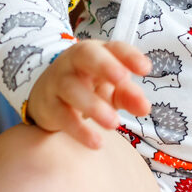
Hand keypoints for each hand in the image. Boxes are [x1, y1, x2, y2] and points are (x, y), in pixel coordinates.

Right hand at [26, 40, 151, 148]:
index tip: (145, 69)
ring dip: (94, 105)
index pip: (114, 48)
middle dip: (105, 65)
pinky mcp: (49, 106)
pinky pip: (62, 116)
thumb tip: (145, 108)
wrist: (45, 99)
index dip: (129, 56)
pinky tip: (97, 142)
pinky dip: (79, 130)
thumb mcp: (111, 89)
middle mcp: (74, 62)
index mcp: (96, 53)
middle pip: (86, 55)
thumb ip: (129, 96)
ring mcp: (58, 82)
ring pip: (72, 88)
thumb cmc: (86, 89)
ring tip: (114, 123)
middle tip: (122, 79)